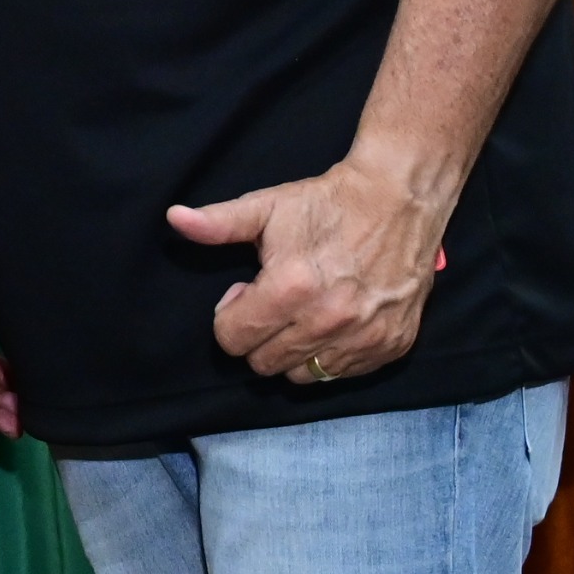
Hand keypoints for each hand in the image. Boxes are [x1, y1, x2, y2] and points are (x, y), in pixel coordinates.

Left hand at [168, 149, 454, 385]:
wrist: (399, 198)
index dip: (230, 317)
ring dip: (293, 351)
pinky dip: (331, 355)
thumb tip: (174, 219)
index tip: (246, 292)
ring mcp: (365, 337)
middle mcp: (329, 320)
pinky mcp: (392, 345)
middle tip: (274, 304)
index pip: (233, 339)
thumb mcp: (267, 207)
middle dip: (258, 338)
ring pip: (303, 375)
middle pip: (264, 364)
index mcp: (291, 288)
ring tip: (303, 313)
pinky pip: (344, 373)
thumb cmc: (327, 203)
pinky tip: (334, 322)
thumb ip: (218, 223)